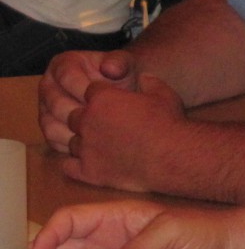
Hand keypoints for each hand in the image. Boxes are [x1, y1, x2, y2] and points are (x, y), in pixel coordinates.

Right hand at [38, 49, 137, 153]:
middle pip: (56, 104)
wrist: (123, 94)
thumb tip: (111, 68)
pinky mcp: (50, 129)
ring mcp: (46, 110)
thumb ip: (119, 62)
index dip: (86, 88)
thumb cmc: (122, 76)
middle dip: (83, 114)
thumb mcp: (125, 64)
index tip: (107, 98)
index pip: (66, 77)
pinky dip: (73, 146)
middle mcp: (48, 87)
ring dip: (77, 133)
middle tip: (106, 121)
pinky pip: (55, 142)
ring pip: (51, 126)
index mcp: (62, 65)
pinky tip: (95, 147)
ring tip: (102, 135)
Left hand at [62, 73, 186, 191]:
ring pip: (70, 141)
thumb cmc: (169, 123)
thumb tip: (145, 77)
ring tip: (101, 145)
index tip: (113, 102)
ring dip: (83, 142)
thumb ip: (150, 82)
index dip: (102, 95)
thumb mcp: (164, 94)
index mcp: (103, 99)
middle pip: (73, 115)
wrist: (173, 156)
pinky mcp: (89, 171)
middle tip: (105, 124)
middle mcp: (88, 122)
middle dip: (87, 118)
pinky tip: (88, 162)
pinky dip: (75, 164)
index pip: (90, 91)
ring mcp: (86, 148)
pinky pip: (68, 166)